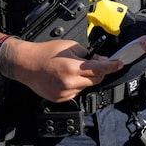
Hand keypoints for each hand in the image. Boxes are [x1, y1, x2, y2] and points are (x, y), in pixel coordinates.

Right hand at [4, 38, 123, 102]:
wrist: (26, 64)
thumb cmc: (46, 53)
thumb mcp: (69, 46)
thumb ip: (87, 54)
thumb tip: (100, 60)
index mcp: (73, 67)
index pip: (100, 69)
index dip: (112, 67)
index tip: (119, 64)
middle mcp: (69, 82)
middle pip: (96, 80)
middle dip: (99, 72)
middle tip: (94, 63)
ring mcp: (64, 93)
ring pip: (86, 87)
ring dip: (86, 79)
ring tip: (72, 70)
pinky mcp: (59, 99)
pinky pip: (75, 93)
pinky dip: (76, 86)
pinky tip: (65, 78)